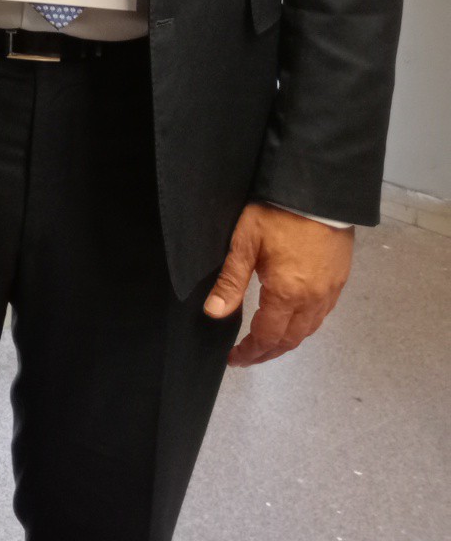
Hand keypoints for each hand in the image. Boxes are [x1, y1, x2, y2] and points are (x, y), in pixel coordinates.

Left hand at [204, 203, 353, 366]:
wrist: (319, 194)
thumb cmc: (277, 214)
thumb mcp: (245, 243)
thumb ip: (231, 280)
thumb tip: (214, 312)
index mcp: (287, 293)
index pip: (267, 335)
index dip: (250, 351)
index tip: (235, 359)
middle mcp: (312, 299)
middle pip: (290, 339)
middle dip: (268, 352)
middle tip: (248, 357)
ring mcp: (330, 292)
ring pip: (309, 330)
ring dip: (287, 342)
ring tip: (267, 345)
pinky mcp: (339, 281)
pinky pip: (322, 315)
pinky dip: (304, 326)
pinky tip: (293, 322)